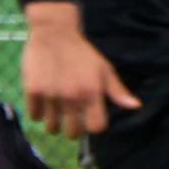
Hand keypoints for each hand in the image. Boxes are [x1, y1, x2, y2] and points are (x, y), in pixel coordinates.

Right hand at [21, 2, 138, 136]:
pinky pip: (34, 117)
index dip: (94, 125)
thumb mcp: (104, 69)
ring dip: (55, 124)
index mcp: (92, 93)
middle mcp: (72, 97)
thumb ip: (118, 91)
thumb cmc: (82, 53)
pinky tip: (44, 104)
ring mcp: (51, 95)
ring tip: (56, 113)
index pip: (96, 127)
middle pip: (73, 133)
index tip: (90, 119)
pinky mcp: (32, 91)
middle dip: (74, 129)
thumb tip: (135, 106)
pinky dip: (38, 114)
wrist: (54, 34)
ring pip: (52, 128)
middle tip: (71, 119)